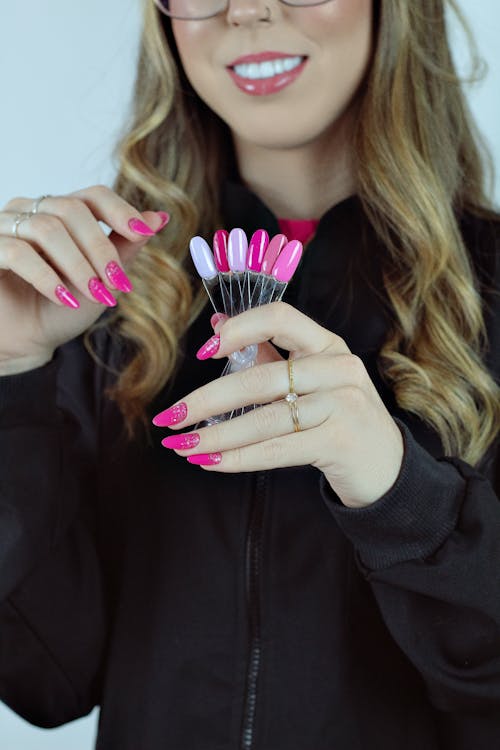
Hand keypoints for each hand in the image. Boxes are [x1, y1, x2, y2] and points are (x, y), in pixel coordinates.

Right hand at [0, 185, 168, 372]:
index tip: (143, 233)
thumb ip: (124, 247)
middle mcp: (31, 211)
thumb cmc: (58, 309)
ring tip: (94, 296)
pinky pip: (17, 252)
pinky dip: (46, 277)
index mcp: (61, 213)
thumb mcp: (100, 279)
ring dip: (78, 266)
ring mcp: (5, 226)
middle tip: (116, 283)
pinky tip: (63, 298)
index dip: (120, 211)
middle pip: (72, 210)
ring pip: (47, 229)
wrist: (24, 342)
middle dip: (100, 250)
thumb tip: (159, 218)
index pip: (93, 195)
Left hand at [153, 303, 404, 508]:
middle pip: (259, 378)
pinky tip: (211, 463)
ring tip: (182, 446)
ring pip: (263, 419)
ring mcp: (342, 403)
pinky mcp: (339, 440)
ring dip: (215, 436)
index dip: (238, 329)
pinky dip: (238, 459)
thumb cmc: (339, 417)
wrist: (386, 466)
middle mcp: (338, 367)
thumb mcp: (312, 378)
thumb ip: (268, 352)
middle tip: (170, 417)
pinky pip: (276, 449)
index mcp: (327, 344)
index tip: (203, 352)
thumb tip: (218, 322)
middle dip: (205, 400)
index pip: (279, 317)